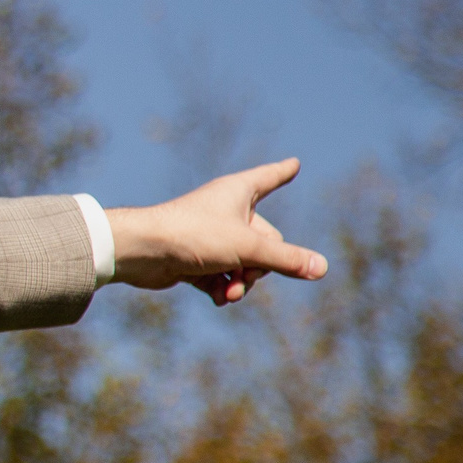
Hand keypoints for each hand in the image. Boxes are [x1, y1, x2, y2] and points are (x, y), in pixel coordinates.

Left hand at [106, 158, 329, 305]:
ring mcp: (208, 236)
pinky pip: (221, 276)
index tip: (294, 163)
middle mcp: (224, 211)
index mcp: (238, 192)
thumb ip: (287, 260)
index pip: (269, 178)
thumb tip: (321, 268)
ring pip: (243, 263)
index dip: (282, 172)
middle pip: (264, 241)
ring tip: (229, 293)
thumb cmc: (194, 236)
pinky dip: (222, 289)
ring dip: (241, 283)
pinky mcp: (193, 258)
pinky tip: (218, 299)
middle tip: (245, 276)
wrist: (141, 253)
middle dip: (259, 266)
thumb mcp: (248, 248)